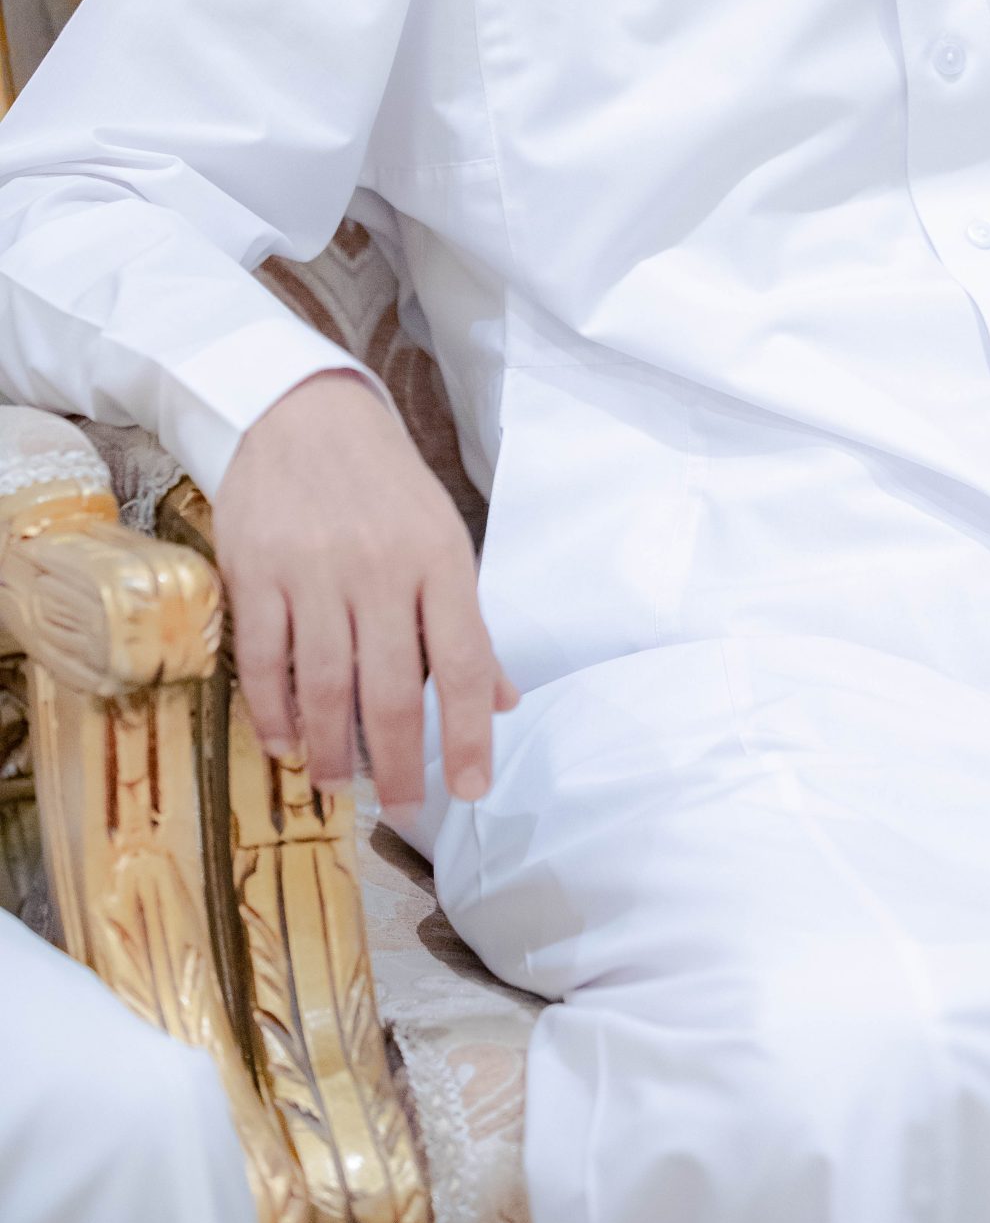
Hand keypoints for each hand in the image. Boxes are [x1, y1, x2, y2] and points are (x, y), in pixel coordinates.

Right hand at [214, 370, 517, 806]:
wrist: (302, 413)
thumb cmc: (384, 484)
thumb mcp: (442, 536)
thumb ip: (467, 622)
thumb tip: (501, 701)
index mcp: (440, 559)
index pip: (464, 663)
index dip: (469, 736)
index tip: (470, 790)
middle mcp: (381, 569)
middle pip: (393, 689)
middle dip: (399, 765)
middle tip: (400, 810)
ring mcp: (314, 572)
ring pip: (326, 685)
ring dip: (332, 750)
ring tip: (335, 785)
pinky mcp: (255, 572)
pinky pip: (264, 661)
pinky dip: (275, 712)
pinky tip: (286, 741)